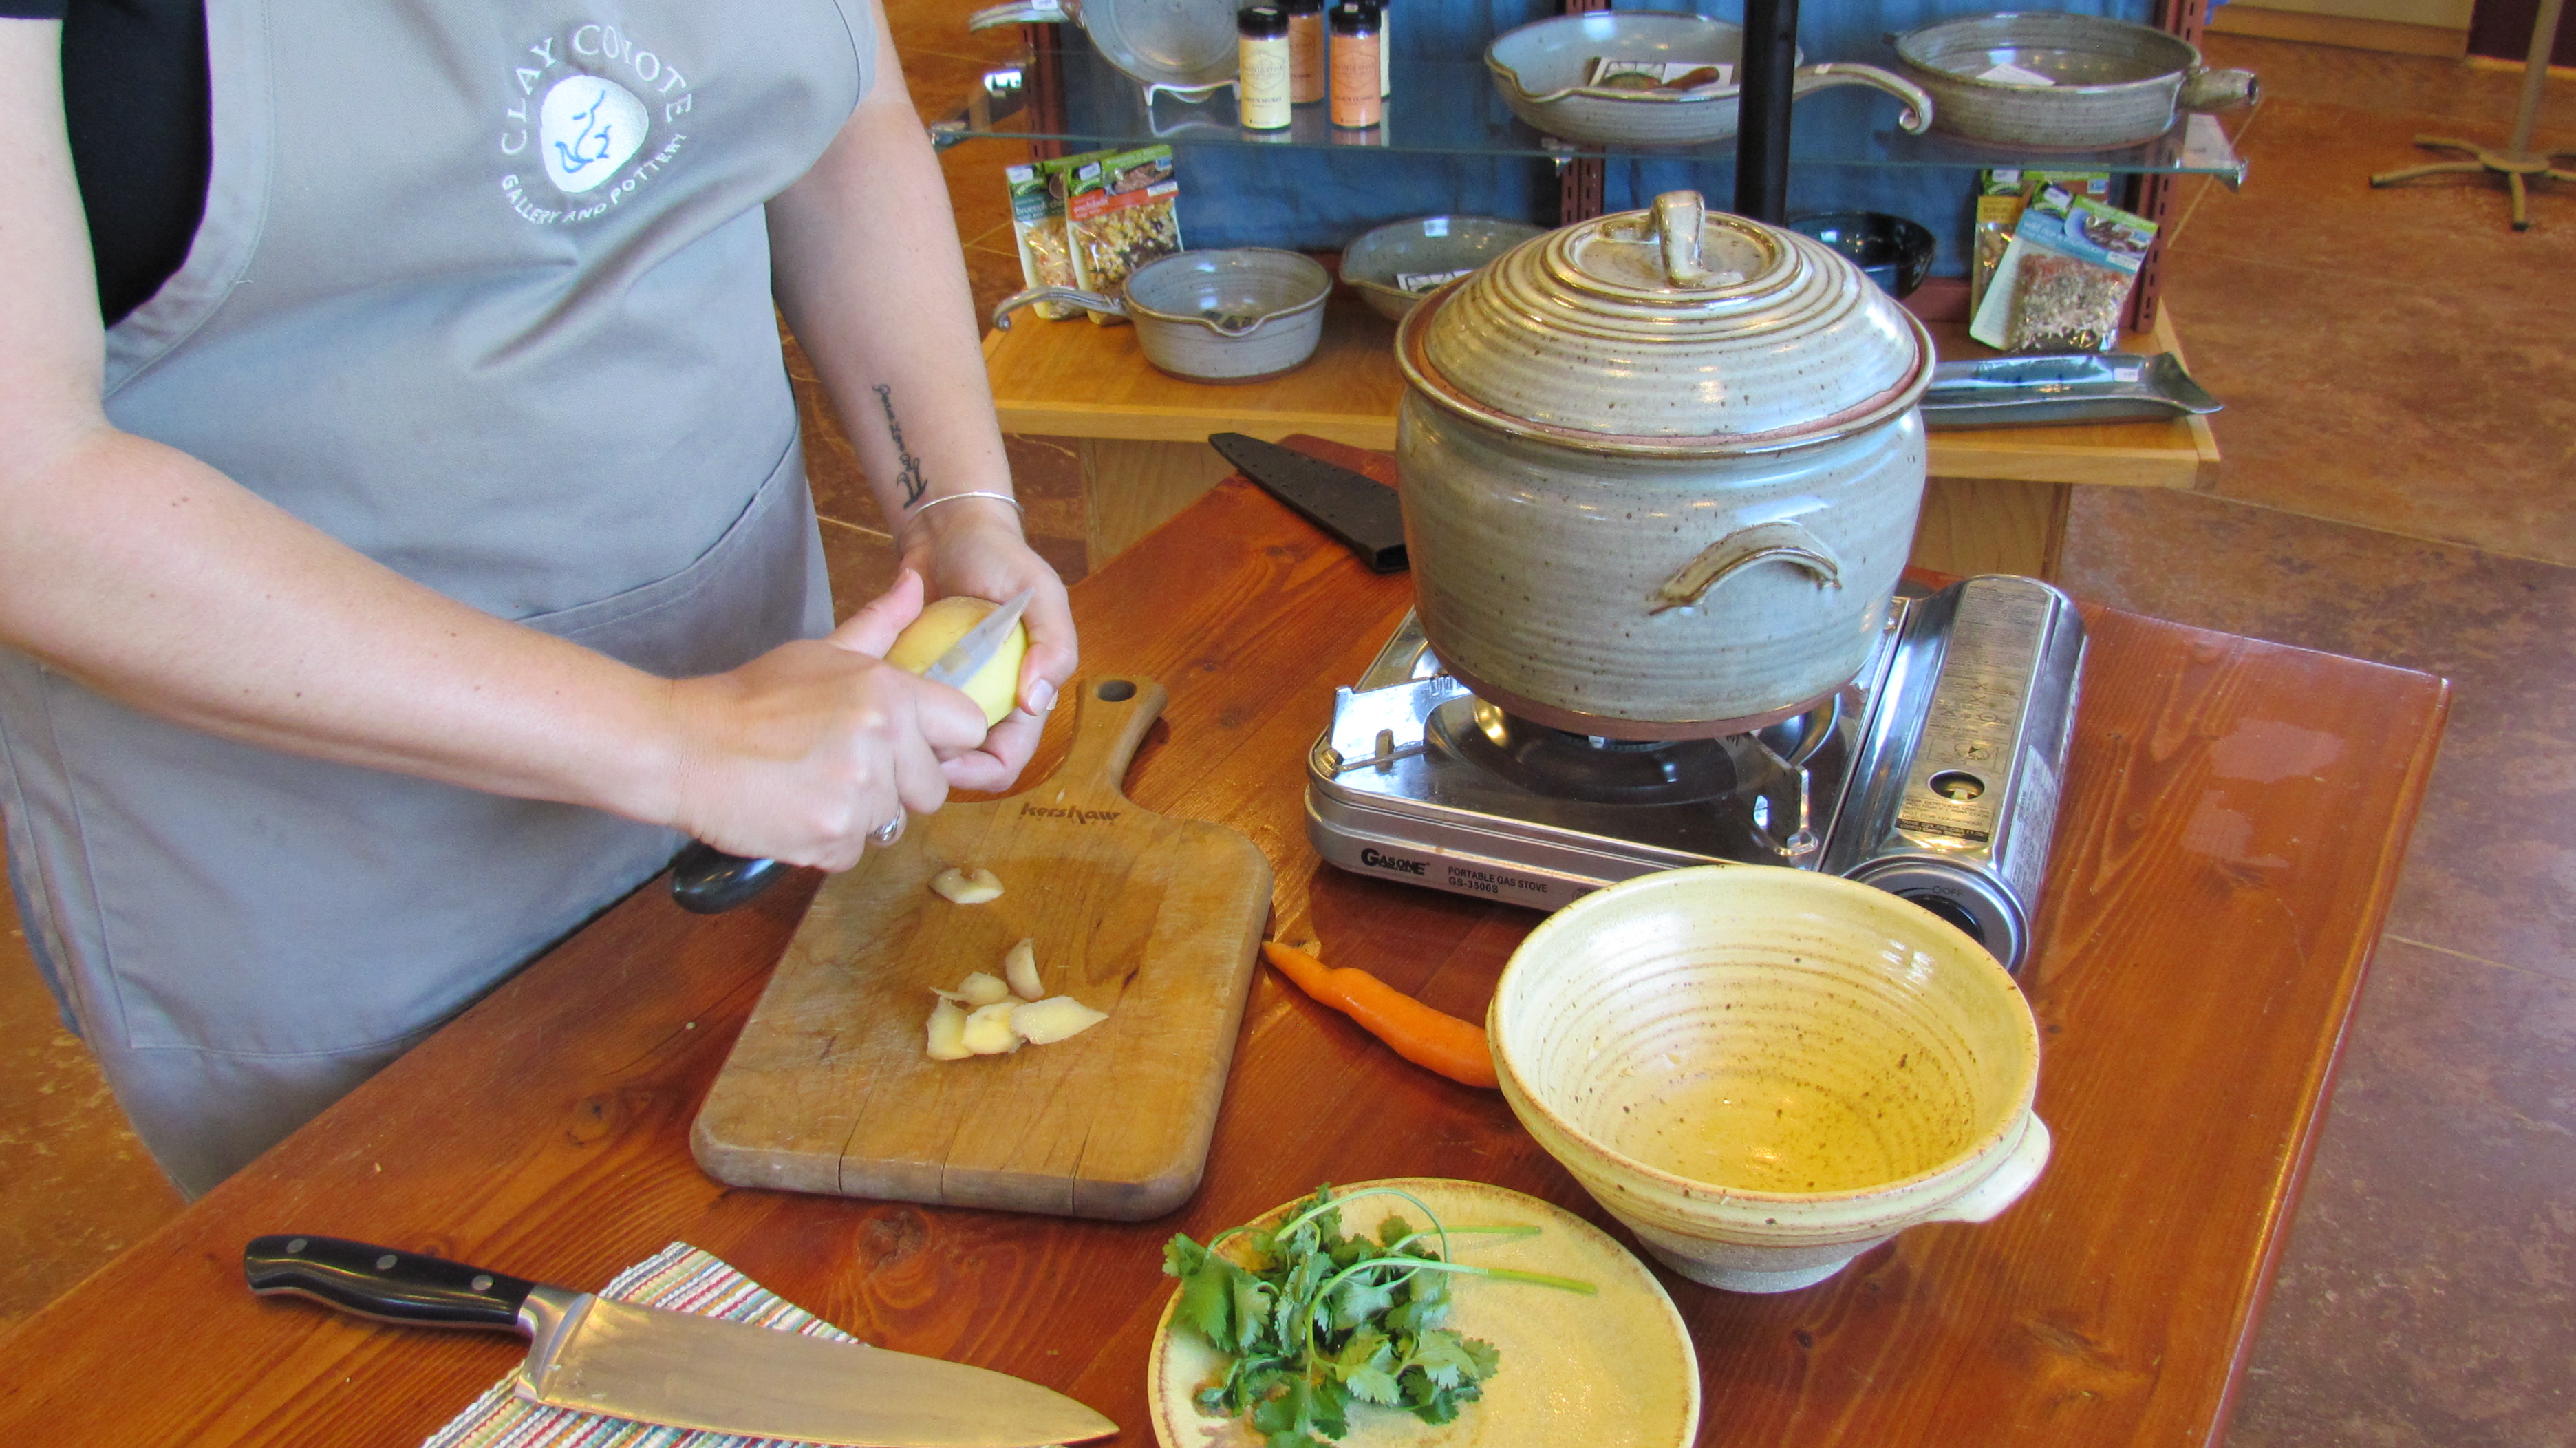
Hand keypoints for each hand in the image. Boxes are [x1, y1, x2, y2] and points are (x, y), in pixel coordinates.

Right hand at [664, 572, 989, 869]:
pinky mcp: (832, 837)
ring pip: (891, 821)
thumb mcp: (821, 653)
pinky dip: (827, 841)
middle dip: (898, 785)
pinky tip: (793, 809)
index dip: (942, 740)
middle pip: (934, 788)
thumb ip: (880, 625)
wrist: (684, 746)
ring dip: (858, 813)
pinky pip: (855, 851)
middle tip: (842, 767)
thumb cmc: (751, 698)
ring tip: (809, 784)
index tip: (912, 744)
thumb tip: (917, 583)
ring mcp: (859, 793)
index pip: (969, 726)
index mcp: (889, 692)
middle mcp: (884, 740)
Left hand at [900, 495, 1078, 792]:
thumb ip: (1054, 643)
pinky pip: (903, 712)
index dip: (981, 772)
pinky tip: (876, 702)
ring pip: (929, 745)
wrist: (947, 530)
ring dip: (910, 744)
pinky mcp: (916, 680)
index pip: (1006, 759)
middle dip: (937, 766)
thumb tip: (1037, 701)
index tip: (945, 762)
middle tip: (905, 749)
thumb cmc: (1000, 558)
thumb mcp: (1040, 593)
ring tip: (889, 727)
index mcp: (1023, 694)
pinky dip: (892, 713)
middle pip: (963, 763)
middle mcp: (986, 702)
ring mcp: (948, 693)